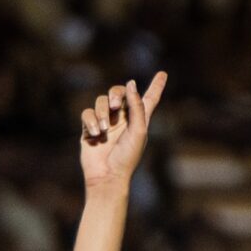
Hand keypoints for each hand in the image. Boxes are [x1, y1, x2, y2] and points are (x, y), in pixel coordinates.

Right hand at [78, 72, 163, 195]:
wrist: (107, 176)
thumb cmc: (127, 157)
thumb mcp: (138, 131)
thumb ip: (137, 106)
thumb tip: (130, 84)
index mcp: (138, 119)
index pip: (149, 99)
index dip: (156, 86)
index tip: (163, 74)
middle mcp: (122, 118)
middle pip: (119, 92)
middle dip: (115, 94)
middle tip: (114, 106)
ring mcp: (105, 122)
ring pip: (100, 101)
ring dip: (102, 113)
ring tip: (104, 130)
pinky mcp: (89, 129)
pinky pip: (87, 114)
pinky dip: (91, 121)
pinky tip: (95, 134)